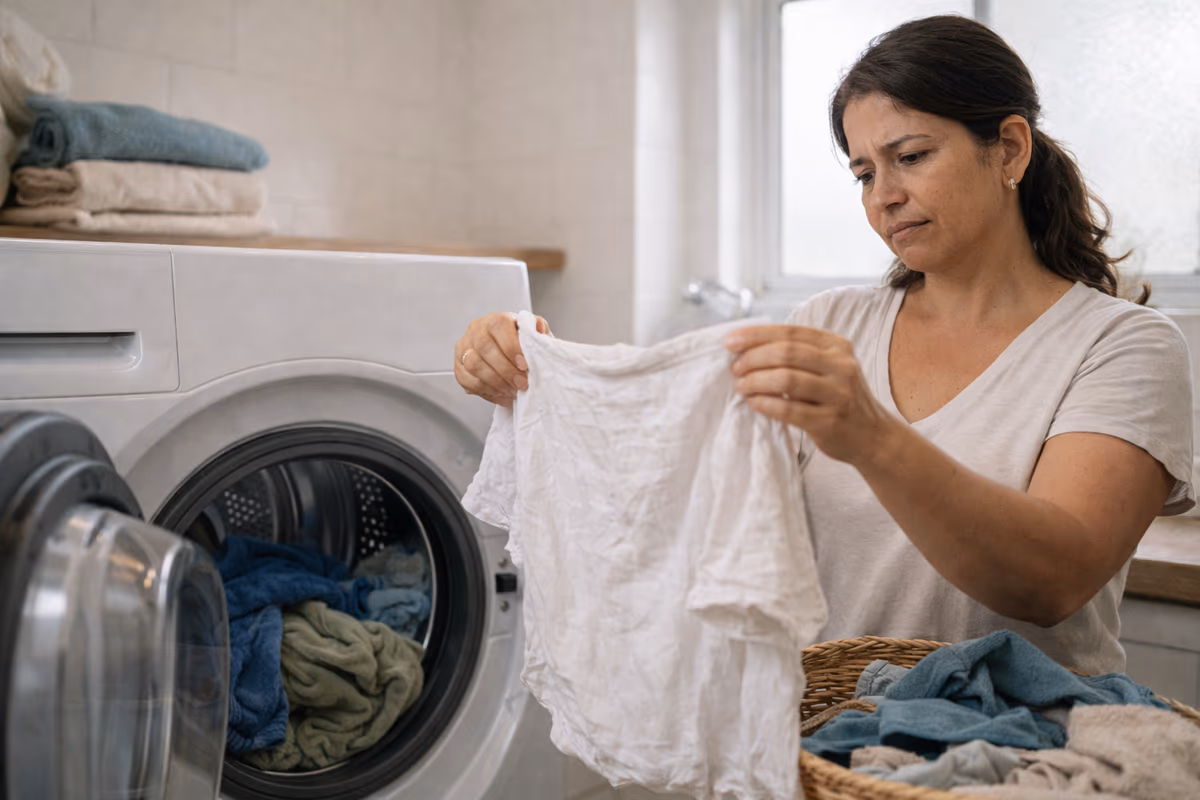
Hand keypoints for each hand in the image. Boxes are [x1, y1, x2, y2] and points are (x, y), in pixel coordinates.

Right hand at [454, 312, 551, 408]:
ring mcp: (464, 348)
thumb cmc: (520, 342)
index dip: (511, 347)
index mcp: (495, 319)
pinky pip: (467, 381)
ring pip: (473, 366)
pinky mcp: (458, 366)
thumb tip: (539, 329)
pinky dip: (486, 391)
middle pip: (484, 349)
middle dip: (505, 371)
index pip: (498, 328)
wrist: (507, 352)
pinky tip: (502, 395)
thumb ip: (538, 330)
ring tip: (513, 391)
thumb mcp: (533, 333)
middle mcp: (476, 330)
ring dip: (496, 383)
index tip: (524, 365)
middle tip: (522, 384)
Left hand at [725, 324, 895, 464]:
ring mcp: (838, 394)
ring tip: (741, 386)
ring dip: (756, 381)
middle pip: (787, 353)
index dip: (756, 335)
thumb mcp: (828, 367)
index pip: (791, 332)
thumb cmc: (838, 397)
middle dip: (753, 358)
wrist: (872, 435)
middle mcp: (841, 366)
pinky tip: (754, 403)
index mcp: (837, 346)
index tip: (730, 342)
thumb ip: (798, 355)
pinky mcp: (830, 421)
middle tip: (735, 368)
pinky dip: (765, 404)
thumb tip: (747, 348)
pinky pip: (789, 409)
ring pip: (787, 379)